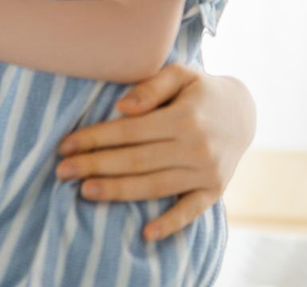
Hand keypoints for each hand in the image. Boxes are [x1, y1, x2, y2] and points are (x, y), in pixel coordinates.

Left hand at [54, 64, 254, 241]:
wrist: (244, 112)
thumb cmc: (200, 89)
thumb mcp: (180, 74)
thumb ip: (150, 87)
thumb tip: (121, 108)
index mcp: (184, 117)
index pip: (130, 132)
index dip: (95, 139)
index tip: (65, 145)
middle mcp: (196, 148)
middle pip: (136, 161)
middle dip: (95, 166)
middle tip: (62, 171)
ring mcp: (206, 173)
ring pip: (154, 186)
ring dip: (117, 191)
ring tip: (84, 191)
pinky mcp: (214, 191)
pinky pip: (190, 211)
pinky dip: (170, 224)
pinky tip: (146, 234)